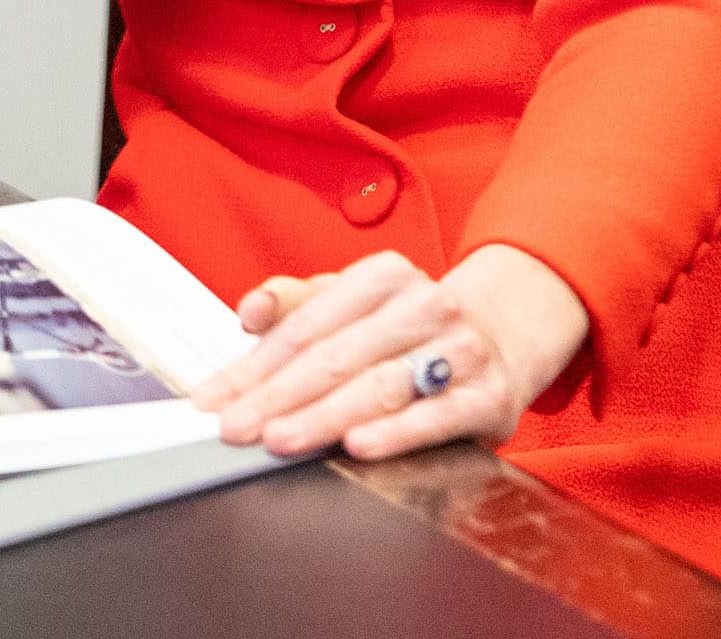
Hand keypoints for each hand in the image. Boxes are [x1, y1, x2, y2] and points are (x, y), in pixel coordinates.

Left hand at [188, 245, 589, 461]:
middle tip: (236, 427)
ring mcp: (459, 350)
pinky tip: (358, 445)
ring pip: (379, 386)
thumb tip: (249, 312)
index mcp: (382, 275)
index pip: (305, 325)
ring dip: (324, 416)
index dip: (254, 365)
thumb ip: (295, 304)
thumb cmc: (411, 324)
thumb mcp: (354, 300)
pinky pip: (436, 417)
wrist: (506, 333)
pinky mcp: (489, 396)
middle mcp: (423, 305)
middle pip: (335, 356)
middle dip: (277, 397)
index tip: (214, 399)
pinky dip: (396, 432)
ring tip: (281, 438)